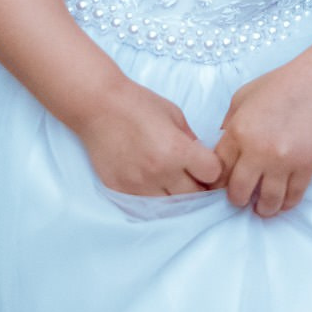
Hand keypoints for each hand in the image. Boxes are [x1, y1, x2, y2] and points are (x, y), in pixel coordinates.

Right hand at [72, 80, 223, 195]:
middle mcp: (160, 171)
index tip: (207, 164)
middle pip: (195, 196)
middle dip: (198, 187)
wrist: (97, 106)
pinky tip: (153, 186)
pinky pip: (146, 208)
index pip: (212, 174)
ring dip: (176, 198)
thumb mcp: (174, 115)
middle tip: (193, 178)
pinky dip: (154, 200)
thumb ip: (191, 139)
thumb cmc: (137, 104)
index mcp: (177, 149)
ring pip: (171, 207)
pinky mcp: (121, 191)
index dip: (213, 169)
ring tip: (172, 183)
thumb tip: (203, 160)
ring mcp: (139, 185)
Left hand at [213, 64, 311, 216]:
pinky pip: (293, 198)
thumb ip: (228, 124)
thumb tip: (220, 150)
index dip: (218, 183)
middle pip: (238, 192)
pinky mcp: (306, 167)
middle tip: (242, 197)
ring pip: (267, 202)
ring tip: (262, 207)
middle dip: (237, 198)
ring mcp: (283, 162)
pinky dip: (285, 204)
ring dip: (262, 208)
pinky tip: (282, 202)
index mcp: (238, 132)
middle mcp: (258, 151)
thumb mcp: (241, 98)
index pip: (219, 171)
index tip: (223, 186)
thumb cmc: (277, 87)